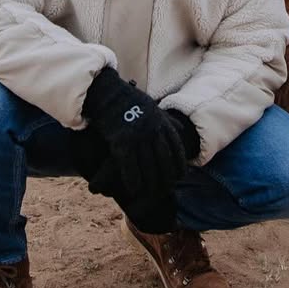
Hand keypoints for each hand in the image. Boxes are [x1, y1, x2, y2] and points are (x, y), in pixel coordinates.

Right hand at [82, 67, 185, 199]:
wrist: (107, 93)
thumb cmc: (129, 100)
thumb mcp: (153, 106)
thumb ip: (167, 119)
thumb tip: (182, 127)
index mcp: (162, 121)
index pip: (176, 147)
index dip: (180, 164)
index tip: (181, 177)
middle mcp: (153, 130)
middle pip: (164, 160)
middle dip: (166, 178)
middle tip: (165, 190)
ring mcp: (138, 136)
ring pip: (148, 166)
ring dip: (150, 183)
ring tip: (150, 194)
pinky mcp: (122, 142)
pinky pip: (130, 166)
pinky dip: (133, 180)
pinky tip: (134, 190)